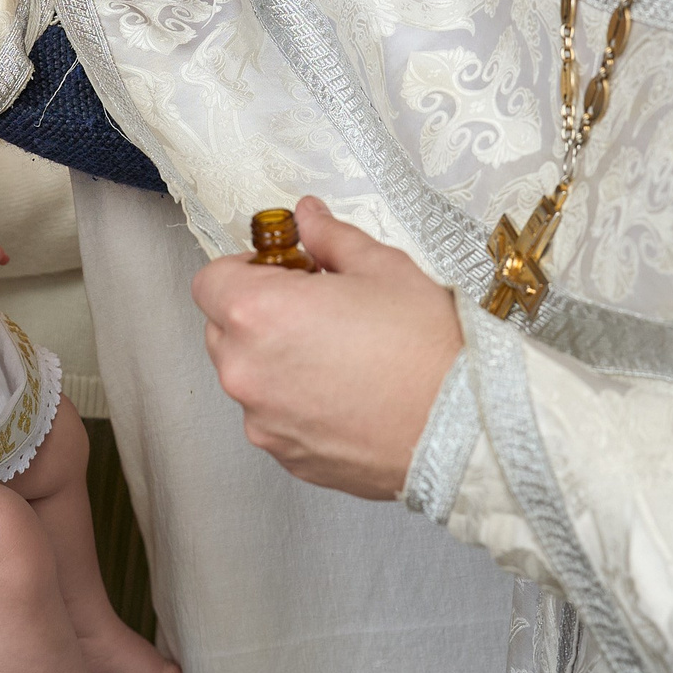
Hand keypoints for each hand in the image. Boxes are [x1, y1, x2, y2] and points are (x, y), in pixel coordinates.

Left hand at [192, 195, 461, 498]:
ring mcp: (263, 420)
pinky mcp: (286, 456)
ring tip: (337, 356)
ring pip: (249, 377)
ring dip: (275, 361)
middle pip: (222, 330)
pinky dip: (295, 403)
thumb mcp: (381, 268)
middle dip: (257, 315)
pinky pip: (273, 418)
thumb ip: (330, 238)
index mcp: (258, 313)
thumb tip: (309, 217)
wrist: (462, 429)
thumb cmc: (425, 348)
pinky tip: (345, 394)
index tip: (282, 274)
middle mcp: (246, 371)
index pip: (210, 281)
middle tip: (315, 310)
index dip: (244, 271)